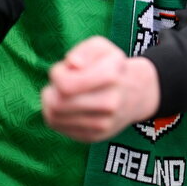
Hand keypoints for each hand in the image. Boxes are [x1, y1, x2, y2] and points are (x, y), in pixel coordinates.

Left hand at [42, 36, 159, 142]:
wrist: (136, 94)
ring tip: (62, 94)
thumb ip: (84, 50)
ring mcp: (102, 124)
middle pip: (57, 104)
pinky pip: (60, 128)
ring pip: (54, 118)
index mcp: (111, 76)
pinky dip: (56, 115)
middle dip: (51, 90)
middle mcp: (109, 103)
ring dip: (50, 103)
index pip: (66, 85)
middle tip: (60, 83)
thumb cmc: (111, 66)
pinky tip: (66, 106)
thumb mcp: (102, 47)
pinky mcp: (93, 137)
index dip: (57, 74)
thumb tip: (72, 64)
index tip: (64, 69)